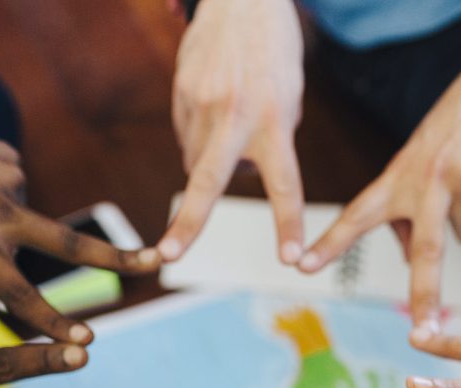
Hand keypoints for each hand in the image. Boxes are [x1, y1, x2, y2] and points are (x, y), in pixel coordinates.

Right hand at [160, 0, 304, 263]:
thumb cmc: (274, 54)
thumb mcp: (290, 99)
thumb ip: (270, 141)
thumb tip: (235, 175)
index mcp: (273, 120)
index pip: (284, 183)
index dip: (286, 224)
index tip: (290, 259)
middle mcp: (235, 117)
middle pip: (208, 182)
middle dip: (188, 223)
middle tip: (170, 255)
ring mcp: (201, 105)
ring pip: (197, 161)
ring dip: (210, 161)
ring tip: (231, 120)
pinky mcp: (180, 95)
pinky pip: (187, 136)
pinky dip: (200, 135)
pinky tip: (214, 106)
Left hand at [299, 28, 460, 328]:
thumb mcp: (424, 157)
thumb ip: (410, 204)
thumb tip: (407, 252)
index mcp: (399, 175)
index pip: (357, 215)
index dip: (329, 243)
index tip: (301, 266)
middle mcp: (426, 178)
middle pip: (424, 251)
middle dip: (423, 297)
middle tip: (421, 334)